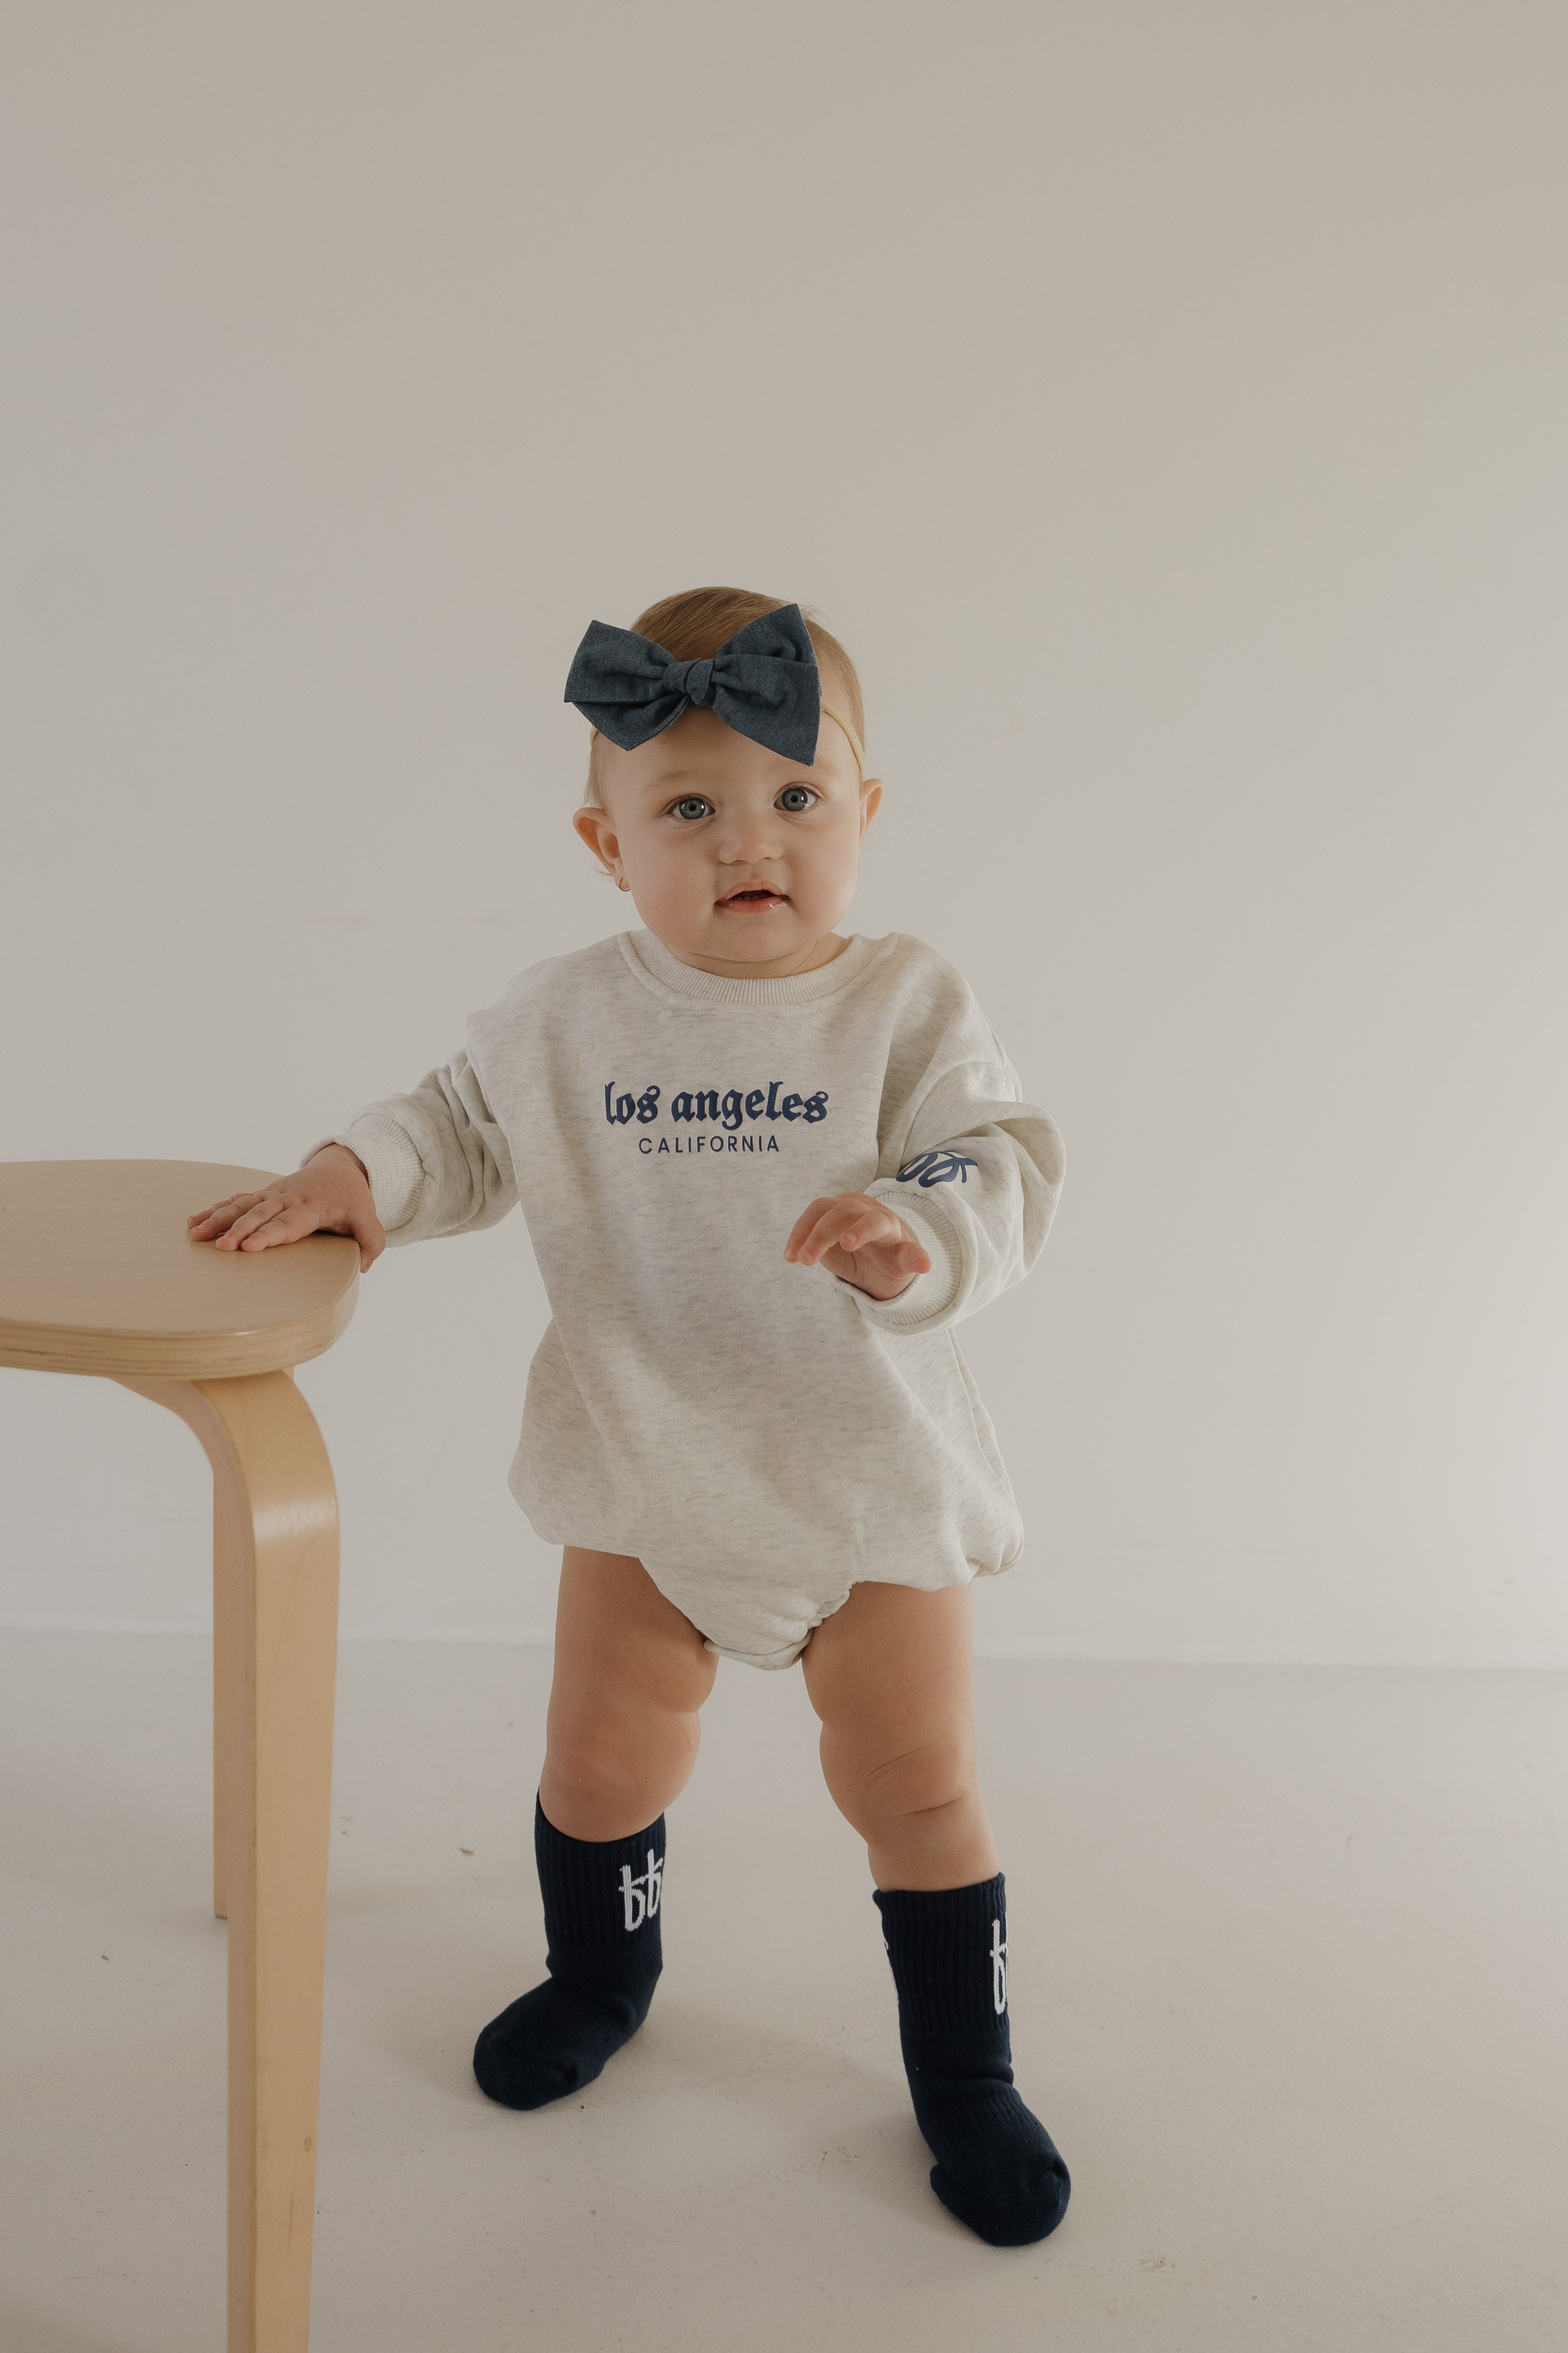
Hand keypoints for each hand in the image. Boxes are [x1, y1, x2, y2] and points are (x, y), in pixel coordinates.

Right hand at [186, 1145, 385, 1271]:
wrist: (338, 1168)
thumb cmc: (351, 1198)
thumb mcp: (368, 1218)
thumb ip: (371, 1241)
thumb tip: (365, 1266)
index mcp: (311, 1207)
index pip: (288, 1224)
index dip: (268, 1235)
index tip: (249, 1247)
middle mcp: (287, 1199)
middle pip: (259, 1215)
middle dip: (238, 1230)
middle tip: (220, 1247)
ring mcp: (271, 1195)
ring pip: (241, 1205)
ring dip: (217, 1218)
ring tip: (195, 1234)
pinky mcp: (262, 1196)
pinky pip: (235, 1201)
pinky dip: (214, 1209)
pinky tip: (193, 1221)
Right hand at [784, 1192, 932, 1301]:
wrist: (879, 1251)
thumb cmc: (892, 1258)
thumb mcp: (904, 1264)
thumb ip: (911, 1260)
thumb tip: (927, 1265)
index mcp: (887, 1222)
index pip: (875, 1220)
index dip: (861, 1230)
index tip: (846, 1245)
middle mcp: (864, 1210)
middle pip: (843, 1211)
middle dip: (824, 1233)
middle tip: (808, 1260)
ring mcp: (842, 1208)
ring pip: (822, 1209)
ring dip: (805, 1232)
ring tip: (796, 1259)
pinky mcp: (825, 1214)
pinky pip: (809, 1217)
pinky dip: (797, 1235)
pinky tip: (790, 1256)